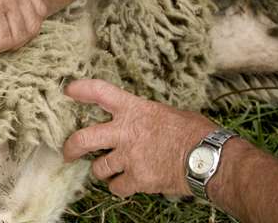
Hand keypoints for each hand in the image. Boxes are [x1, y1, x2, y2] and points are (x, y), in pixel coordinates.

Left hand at [62, 80, 216, 197]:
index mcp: (134, 109)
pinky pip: (117, 187)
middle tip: (68, 152)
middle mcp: (125, 131)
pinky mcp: (137, 179)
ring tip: (111, 169)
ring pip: (99, 168)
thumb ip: (144, 116)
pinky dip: (119, 187)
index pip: (100, 92)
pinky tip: (127, 183)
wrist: (209, 158)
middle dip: (71, 147)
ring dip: (102, 170)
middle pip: (83, 139)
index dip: (81, 90)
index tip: (69, 90)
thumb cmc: (195, 132)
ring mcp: (129, 157)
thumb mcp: (166, 113)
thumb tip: (139, 120)